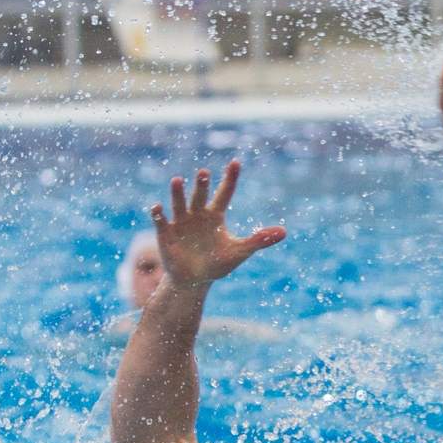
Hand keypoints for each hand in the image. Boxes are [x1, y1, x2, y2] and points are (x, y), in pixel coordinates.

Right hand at [149, 161, 285, 289]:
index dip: (230, 178)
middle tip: (204, 172)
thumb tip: (285, 232)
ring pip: (179, 203)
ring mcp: (180, 222)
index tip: (236, 162)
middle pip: (200, 196)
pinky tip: (158, 207)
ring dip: (178, 193)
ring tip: (177, 180)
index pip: (224, 192)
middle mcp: (197, 214)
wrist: (194, 280)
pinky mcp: (165, 234)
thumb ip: (259, 240)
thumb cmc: (218, 263)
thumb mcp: (239, 251)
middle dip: (201, 185)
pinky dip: (158, 215)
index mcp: (215, 216)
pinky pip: (161, 222)